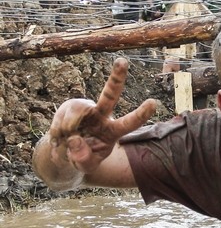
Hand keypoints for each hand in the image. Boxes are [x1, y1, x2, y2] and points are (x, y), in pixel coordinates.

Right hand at [48, 58, 156, 173]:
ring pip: (78, 111)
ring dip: (69, 128)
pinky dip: (59, 130)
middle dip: (116, 77)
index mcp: (114, 131)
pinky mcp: (70, 107)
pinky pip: (63, 117)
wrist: (64, 154)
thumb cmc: (83, 157)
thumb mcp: (86, 166)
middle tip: (122, 61)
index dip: (141, 113)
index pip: (129, 123)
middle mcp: (103, 116)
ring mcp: (86, 110)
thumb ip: (83, 158)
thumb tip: (76, 140)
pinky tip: (61, 135)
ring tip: (66, 140)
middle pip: (110, 95)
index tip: (153, 102)